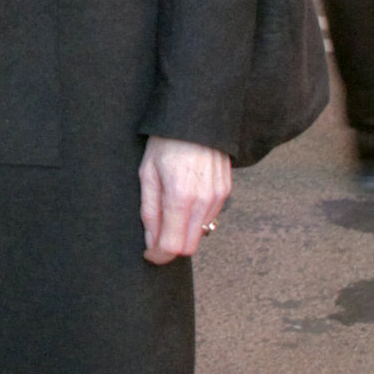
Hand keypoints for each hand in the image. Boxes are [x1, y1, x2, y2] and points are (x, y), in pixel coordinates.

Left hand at [139, 137, 231, 265]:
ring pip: (201, 234)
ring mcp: (218, 197)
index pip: (173, 246)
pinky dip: (196, 220)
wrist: (196, 117)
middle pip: (189, 247)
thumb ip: (150, 212)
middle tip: (155, 237)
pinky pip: (210, 218)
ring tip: (168, 214)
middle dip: (171, 248)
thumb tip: (151, 242)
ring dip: (184, 233)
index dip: (158, 256)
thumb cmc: (167, 142)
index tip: (148, 254)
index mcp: (180, 197)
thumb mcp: (147, 174)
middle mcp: (204, 201)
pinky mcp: (226, 192)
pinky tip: (184, 203)